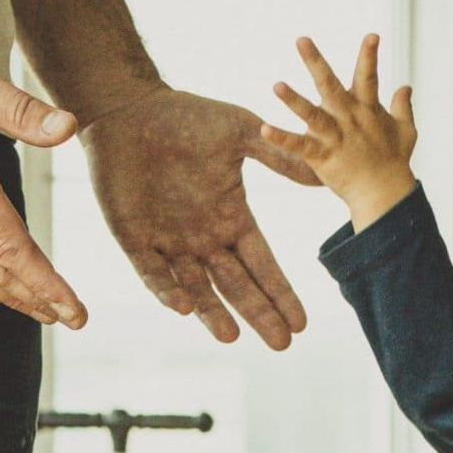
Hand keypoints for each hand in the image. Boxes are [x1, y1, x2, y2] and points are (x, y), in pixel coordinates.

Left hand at [80, 88, 316, 347]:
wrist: (128, 108)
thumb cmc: (184, 116)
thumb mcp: (240, 132)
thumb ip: (279, 156)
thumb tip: (323, 175)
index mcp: (232, 219)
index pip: (263, 266)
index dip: (281, 294)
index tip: (301, 324)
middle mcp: (204, 239)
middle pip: (237, 287)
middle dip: (258, 314)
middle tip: (281, 344)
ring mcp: (169, 243)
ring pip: (197, 289)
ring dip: (213, 314)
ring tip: (232, 336)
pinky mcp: (133, 239)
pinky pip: (153, 273)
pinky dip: (168, 291)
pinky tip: (186, 308)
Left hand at [259, 35, 416, 231]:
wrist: (385, 195)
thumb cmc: (395, 162)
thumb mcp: (406, 131)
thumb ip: (403, 107)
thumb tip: (405, 87)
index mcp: (367, 109)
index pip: (368, 76)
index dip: (369, 55)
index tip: (372, 35)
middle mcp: (349, 119)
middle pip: (331, 85)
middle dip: (316, 62)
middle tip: (301, 40)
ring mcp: (336, 137)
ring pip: (312, 115)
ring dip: (294, 100)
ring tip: (276, 85)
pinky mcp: (323, 157)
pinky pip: (300, 146)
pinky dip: (282, 138)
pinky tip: (265, 129)